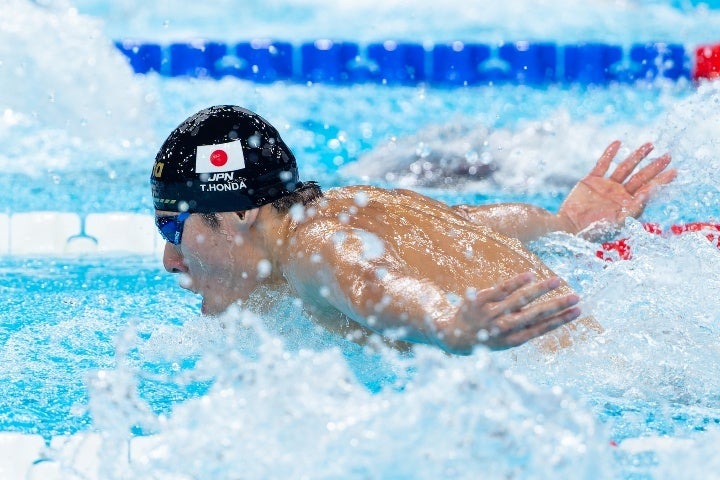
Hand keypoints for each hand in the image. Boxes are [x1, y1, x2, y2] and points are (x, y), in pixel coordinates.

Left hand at [439, 272, 581, 352]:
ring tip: (557, 281)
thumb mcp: (505, 340)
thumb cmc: (485, 337)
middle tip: (577, 297)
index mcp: (513, 340)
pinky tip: (531, 275)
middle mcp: (504, 328)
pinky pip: (501, 289)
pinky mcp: (480, 300)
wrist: (453, 337)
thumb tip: (549, 315)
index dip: (561, 320)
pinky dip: (517, 282)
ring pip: (521, 299)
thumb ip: (524, 327)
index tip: (578, 311)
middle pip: (536, 314)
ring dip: (541, 289)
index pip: (542, 328)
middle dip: (558, 305)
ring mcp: (492, 314)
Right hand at [558, 141, 675, 234]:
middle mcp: (619, 194)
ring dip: (637, 156)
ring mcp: (606, 186)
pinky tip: (618, 143)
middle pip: (641, 177)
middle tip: (668, 156)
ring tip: (649, 145)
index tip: (674, 171)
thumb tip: (649, 194)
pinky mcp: (591, 180)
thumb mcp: (616, 221)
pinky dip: (610, 153)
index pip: (648, 189)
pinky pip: (602, 164)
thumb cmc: (592, 229)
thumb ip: (633, 208)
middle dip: (654, 166)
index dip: (661, 180)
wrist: (568, 226)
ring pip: (625, 168)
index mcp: (627, 205)